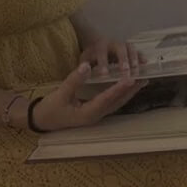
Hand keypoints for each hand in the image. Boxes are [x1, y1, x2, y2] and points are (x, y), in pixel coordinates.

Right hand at [31, 62, 147, 130]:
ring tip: (141, 81)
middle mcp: (95, 116)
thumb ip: (74, 80)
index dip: (118, 88)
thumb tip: (87, 66)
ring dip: (129, 93)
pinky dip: (121, 94)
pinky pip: (112, 103)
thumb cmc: (50, 108)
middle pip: (117, 102)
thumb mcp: (60, 93)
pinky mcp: (95, 112)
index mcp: (87, 113)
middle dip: (130, 91)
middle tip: (144, 78)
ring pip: (116, 103)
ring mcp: (96, 115)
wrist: (42, 120)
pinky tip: (127, 87)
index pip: (106, 99)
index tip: (130, 79)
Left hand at [78, 37, 147, 77]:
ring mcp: (122, 44)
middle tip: (126, 72)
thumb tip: (83, 71)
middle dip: (123, 60)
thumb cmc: (91, 55)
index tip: (105, 75)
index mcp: (99, 46)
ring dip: (134, 59)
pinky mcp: (129, 48)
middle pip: (119, 49)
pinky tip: (145, 63)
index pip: (101, 53)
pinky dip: (141, 56)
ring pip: (130, 48)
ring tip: (136, 70)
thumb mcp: (85, 59)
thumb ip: (84, 65)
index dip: (103, 63)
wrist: (97, 40)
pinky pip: (137, 51)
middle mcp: (112, 43)